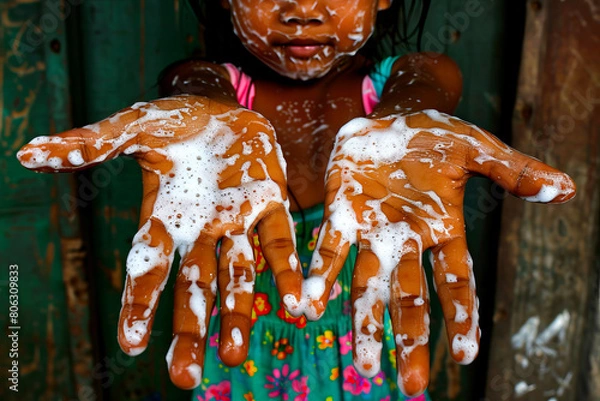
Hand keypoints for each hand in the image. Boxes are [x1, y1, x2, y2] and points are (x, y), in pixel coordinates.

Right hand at [17, 95, 303, 388]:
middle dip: (189, 330)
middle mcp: (201, 231)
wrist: (221, 108)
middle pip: (193, 287)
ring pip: (238, 276)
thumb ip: (92, 144)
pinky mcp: (271, 203)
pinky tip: (297, 303)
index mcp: (165, 219)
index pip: (148, 269)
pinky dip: (287, 272)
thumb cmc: (173, 123)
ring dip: (238, 314)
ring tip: (235, 355)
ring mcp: (237, 222)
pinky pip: (280, 243)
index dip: (139, 304)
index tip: (130, 343)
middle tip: (185, 377)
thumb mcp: (132, 129)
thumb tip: (29, 154)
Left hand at [301, 110, 575, 395]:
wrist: (387, 119)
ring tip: (362, 364)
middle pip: (411, 296)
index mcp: (442, 228)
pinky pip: (330, 248)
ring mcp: (372, 231)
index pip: (456, 279)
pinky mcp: (341, 213)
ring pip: (368, 283)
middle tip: (409, 385)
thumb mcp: (477, 148)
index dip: (462, 316)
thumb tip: (565, 188)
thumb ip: (513, 170)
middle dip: (410, 337)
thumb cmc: (434, 138)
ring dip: (364, 321)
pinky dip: (322, 275)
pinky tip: (310, 303)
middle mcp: (406, 240)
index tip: (466, 356)